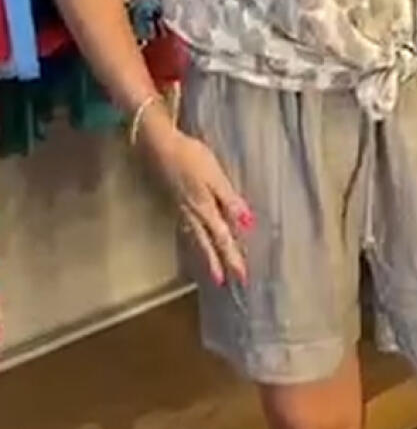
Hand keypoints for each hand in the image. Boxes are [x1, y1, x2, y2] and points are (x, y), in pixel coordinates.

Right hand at [139, 107, 253, 285]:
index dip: (232, 257)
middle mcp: (193, 214)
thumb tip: (247, 223)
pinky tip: (195, 242)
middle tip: (224, 282)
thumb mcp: (215, 176)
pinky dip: (194, 241)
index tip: (241, 276)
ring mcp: (182, 210)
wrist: (159, 145)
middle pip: (208, 244)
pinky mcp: (176, 202)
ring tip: (212, 272)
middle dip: (217, 263)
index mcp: (205, 209)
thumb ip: (230, 199)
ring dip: (205, 256)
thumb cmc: (190, 157)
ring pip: (196, 239)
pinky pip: (187, 229)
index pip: (223, 239)